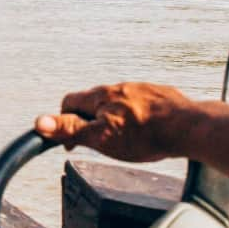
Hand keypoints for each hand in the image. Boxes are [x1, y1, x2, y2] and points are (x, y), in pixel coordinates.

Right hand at [34, 82, 196, 162]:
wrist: (188, 128)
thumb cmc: (144, 135)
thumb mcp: (101, 137)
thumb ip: (70, 129)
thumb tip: (40, 122)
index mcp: (101, 95)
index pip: (69, 102)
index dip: (63, 121)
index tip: (69, 141)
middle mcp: (120, 87)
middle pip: (95, 101)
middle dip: (91, 119)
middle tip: (97, 141)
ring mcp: (143, 89)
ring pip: (120, 102)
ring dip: (116, 116)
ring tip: (125, 138)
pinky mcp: (162, 96)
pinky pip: (143, 104)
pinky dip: (139, 116)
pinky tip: (147, 131)